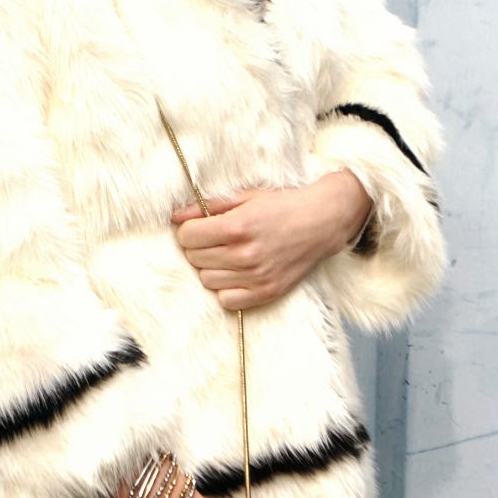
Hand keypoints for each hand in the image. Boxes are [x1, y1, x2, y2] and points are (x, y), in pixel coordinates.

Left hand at [171, 171, 371, 309]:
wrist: (322, 222)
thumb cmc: (282, 206)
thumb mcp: (244, 197)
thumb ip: (207, 207)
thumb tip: (175, 218)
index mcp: (237, 227)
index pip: (187, 237)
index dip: (190, 231)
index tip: (200, 227)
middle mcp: (245, 254)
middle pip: (194, 259)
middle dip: (199, 247)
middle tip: (215, 239)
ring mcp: (257, 276)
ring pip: (207, 280)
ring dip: (211, 267)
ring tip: (227, 254)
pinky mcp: (267, 292)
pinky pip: (227, 300)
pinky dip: (226, 288)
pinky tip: (236, 273)